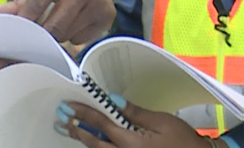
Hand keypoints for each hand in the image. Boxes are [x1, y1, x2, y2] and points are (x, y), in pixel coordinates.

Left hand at [0, 0, 113, 44]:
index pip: (37, 4)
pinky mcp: (108, 15)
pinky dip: (72, 34)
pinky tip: (73, 19)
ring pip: (67, 34)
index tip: (14, 31)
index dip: (23, 21)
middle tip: (31, 33)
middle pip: (55, 26)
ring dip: (56, 33)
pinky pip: (81, 39)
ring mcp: (100, 1)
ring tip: (55, 18)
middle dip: (39, 33)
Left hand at [58, 97, 208, 147]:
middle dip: (76, 129)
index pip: (102, 124)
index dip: (83, 113)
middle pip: (94, 143)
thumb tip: (113, 100)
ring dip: (82, 140)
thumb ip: (135, 112)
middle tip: (60, 119)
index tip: (68, 105)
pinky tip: (91, 143)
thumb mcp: (161, 121)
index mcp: (132, 142)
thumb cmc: (183, 140)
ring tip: (67, 129)